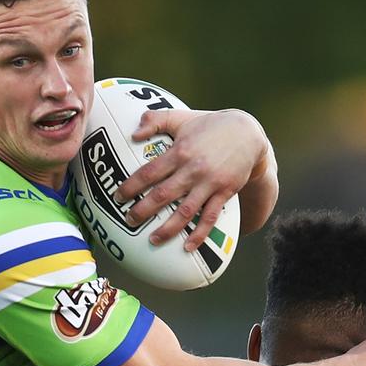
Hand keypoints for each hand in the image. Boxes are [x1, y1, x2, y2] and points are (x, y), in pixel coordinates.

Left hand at [113, 109, 270, 249]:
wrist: (247, 132)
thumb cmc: (208, 125)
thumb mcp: (180, 118)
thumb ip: (155, 120)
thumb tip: (133, 133)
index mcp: (179, 151)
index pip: (149, 172)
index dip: (131, 186)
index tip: (118, 197)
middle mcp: (193, 169)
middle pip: (163, 194)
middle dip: (143, 211)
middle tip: (128, 221)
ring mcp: (210, 183)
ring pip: (185, 211)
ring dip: (168, 228)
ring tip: (153, 240)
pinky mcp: (224, 192)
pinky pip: (210, 217)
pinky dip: (199, 234)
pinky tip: (188, 247)